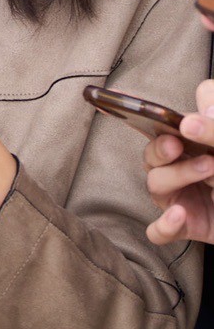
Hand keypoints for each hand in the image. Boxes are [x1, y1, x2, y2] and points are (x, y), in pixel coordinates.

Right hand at [145, 78, 213, 245]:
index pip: (160, 123)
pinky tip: (180, 215)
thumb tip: (189, 121)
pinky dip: (164, 224)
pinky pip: (159, 230)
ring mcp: (180, 198)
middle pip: (151, 154)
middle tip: (177, 144)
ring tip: (209, 169)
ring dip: (177, 175)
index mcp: (191, 143)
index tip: (123, 98)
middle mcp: (180, 168)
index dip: (137, 109)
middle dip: (159, 147)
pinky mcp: (185, 227)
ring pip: (155, 184)